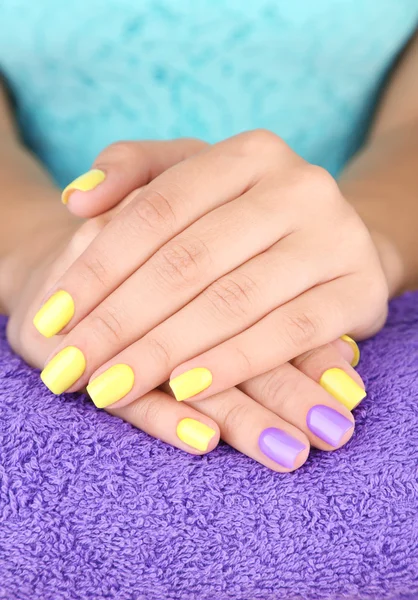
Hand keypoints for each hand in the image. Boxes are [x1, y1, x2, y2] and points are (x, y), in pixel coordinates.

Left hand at [33, 131, 386, 411]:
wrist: (340, 243)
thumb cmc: (252, 217)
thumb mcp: (197, 179)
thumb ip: (134, 173)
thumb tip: (76, 200)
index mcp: (249, 153)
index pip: (155, 211)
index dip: (97, 268)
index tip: (51, 318)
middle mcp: (298, 186)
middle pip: (188, 260)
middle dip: (119, 322)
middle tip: (71, 368)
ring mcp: (335, 237)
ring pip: (232, 300)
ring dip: (163, 351)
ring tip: (110, 388)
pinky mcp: (359, 290)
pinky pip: (288, 333)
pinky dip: (232, 363)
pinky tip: (182, 391)